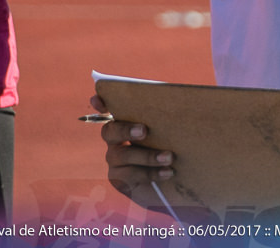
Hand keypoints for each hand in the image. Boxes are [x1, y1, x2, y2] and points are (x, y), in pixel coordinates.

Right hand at [90, 95, 175, 209]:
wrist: (172, 178)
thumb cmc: (171, 144)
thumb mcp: (170, 128)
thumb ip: (169, 114)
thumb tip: (182, 99)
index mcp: (126, 122)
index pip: (108, 109)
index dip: (101, 104)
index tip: (97, 99)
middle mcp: (115, 140)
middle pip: (110, 131)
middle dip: (125, 130)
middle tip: (144, 130)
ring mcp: (115, 160)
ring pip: (123, 156)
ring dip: (147, 156)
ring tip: (169, 157)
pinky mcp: (120, 179)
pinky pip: (131, 175)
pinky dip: (152, 173)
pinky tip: (169, 172)